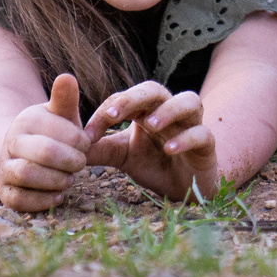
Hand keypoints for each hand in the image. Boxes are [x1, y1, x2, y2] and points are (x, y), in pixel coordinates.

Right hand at [0, 73, 94, 211]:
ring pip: (27, 176)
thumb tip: (67, 77)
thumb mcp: (60, 115)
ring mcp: (5, 169)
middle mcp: (11, 143)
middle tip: (82, 163)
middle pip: (43, 153)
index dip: (78, 140)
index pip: (55, 130)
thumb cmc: (52, 133)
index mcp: (25, 121)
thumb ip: (65, 99)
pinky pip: (19, 201)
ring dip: (56, 180)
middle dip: (70, 160)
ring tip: (70, 178)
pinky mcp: (5, 193)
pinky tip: (59, 196)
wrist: (24, 155)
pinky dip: (42, 201)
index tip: (88, 143)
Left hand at [86, 83, 221, 203]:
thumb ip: (100, 149)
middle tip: (113, 115)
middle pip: (155, 90)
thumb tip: (70, 145)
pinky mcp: (207, 146)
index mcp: (146, 110)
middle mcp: (170, 111)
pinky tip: (170, 149)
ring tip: (150, 124)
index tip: (88, 133)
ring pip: (189, 101)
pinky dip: (186, 138)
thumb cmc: (155, 164)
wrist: (186, 187)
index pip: (124, 99)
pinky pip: (202, 134)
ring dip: (169, 109)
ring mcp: (191, 125)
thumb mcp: (122, 156)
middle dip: (133, 98)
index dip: (106, 111)